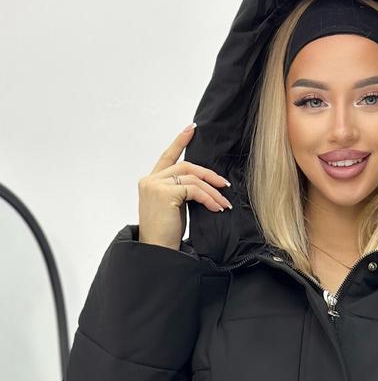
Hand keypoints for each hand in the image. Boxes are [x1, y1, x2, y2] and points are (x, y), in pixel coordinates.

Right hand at [137, 123, 232, 250]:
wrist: (158, 252)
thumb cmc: (166, 234)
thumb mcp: (174, 208)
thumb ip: (181, 191)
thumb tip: (204, 185)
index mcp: (150, 182)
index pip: (167, 157)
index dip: (179, 142)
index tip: (191, 129)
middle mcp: (150, 180)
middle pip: (185, 166)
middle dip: (208, 174)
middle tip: (224, 185)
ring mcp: (155, 185)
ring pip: (192, 178)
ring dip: (212, 191)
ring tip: (223, 204)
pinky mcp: (164, 193)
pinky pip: (194, 190)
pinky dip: (209, 198)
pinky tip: (216, 208)